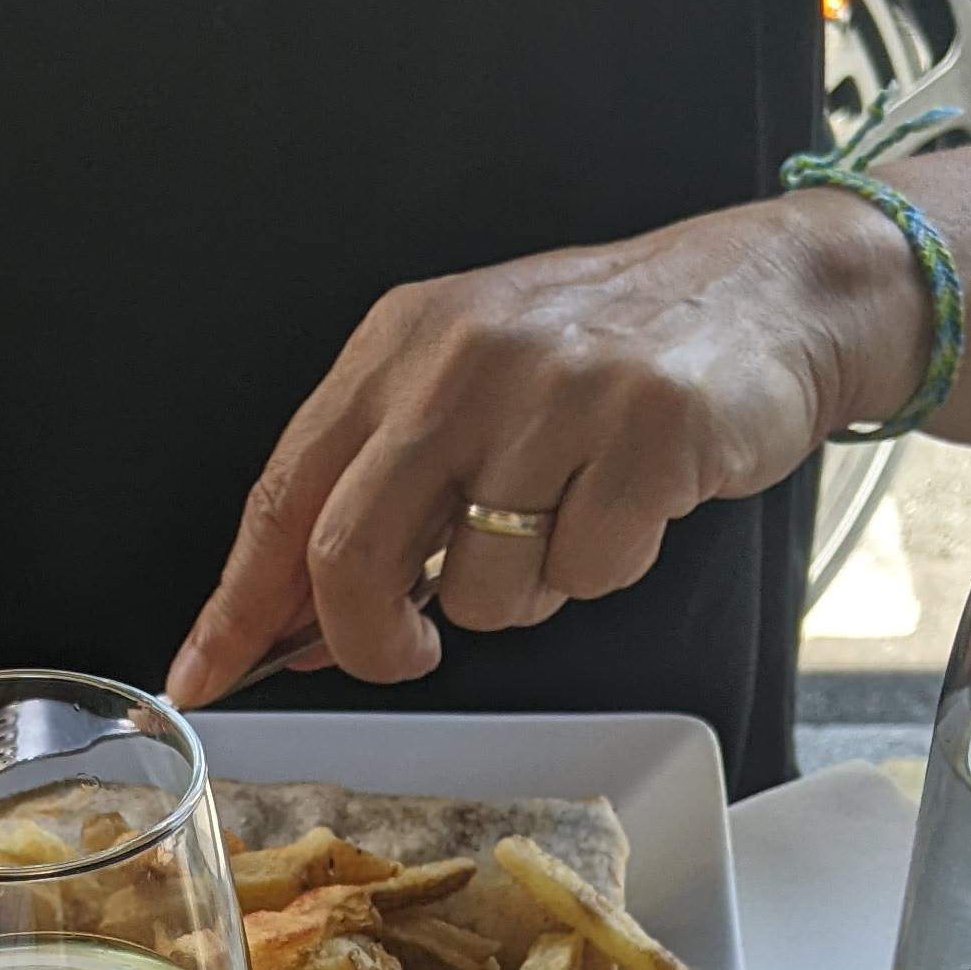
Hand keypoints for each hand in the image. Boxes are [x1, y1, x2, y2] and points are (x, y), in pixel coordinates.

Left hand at [166, 197, 925, 704]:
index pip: (285, 495)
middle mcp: (463, 360)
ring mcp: (556, 394)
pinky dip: (605, 570)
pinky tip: (631, 504)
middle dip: (371, 641)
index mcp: (401, 346)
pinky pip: (586, 574)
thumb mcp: (471, 393)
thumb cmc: (607, 358)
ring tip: (569, 519)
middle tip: (409, 656)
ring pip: (480, 588)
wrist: (768, 293)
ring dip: (523, 595)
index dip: (239, 602)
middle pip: (354, 555)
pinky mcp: (646, 435)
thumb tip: (294, 625)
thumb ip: (384, 496)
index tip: (202, 676)